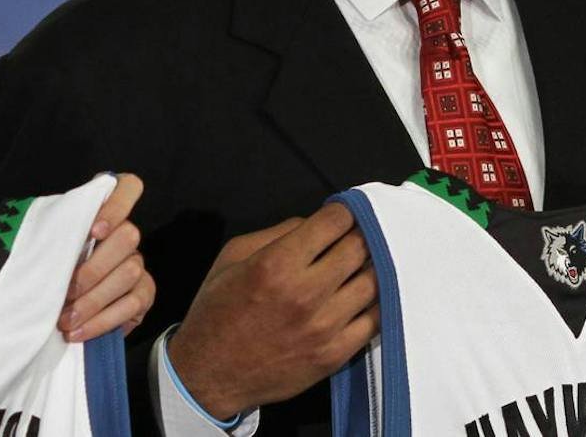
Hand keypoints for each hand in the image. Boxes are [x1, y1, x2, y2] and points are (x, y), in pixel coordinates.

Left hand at [59, 172, 154, 341]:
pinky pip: (133, 303)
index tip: (94, 230)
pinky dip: (103, 320)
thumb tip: (21, 227)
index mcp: (102, 216)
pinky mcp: (144, 294)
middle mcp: (125, 236)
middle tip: (66, 292)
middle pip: (128, 236)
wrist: (60, 314)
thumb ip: (45, 234)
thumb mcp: (44, 250)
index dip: (117, 204)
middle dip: (93, 268)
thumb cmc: (47, 274)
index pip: (127, 188)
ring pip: (130, 271)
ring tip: (66, 319)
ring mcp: (138, 265)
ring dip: (94, 299)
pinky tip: (79, 331)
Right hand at [164, 204, 378, 418]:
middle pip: (359, 248)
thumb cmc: (217, 310)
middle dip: (360, 234)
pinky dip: (375, 303)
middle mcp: (305, 293)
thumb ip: (277, 233)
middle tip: (356, 236)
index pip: (334, 222)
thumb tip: (315, 224)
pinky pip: (375, 320)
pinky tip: (364, 296)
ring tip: (362, 265)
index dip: (343, 212)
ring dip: (371, 267)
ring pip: (373, 282)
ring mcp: (324, 327)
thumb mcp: (232, 257)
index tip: (343, 214)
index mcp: (277, 264)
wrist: (210, 374)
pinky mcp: (335, 354)